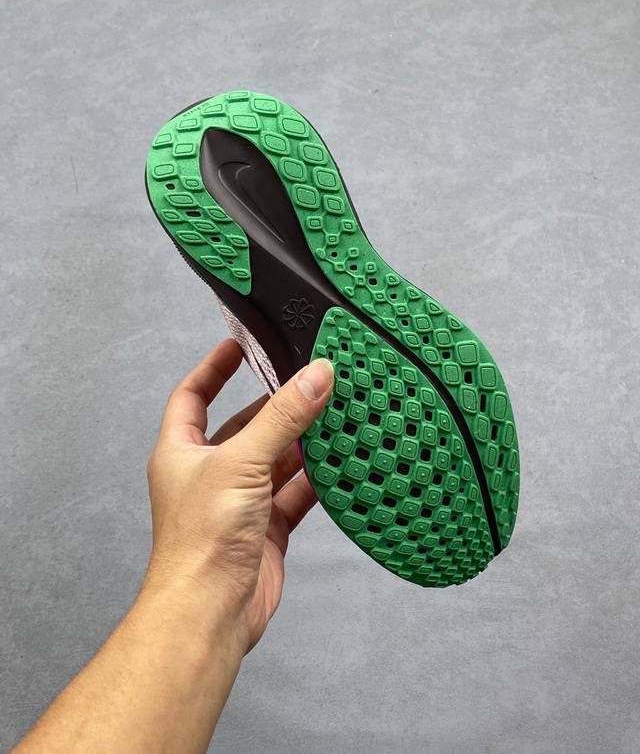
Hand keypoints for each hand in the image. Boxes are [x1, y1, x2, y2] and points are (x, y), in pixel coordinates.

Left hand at [143, 339, 333, 651]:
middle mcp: (209, 474)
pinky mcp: (266, 528)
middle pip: (244, 426)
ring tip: (333, 411)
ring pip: (275, 459)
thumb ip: (282, 417)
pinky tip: (341, 462)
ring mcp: (240, 502)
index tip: (240, 344)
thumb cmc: (202, 540)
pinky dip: (317, 478)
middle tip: (306, 377)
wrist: (210, 613)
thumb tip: (315, 375)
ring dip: (302, 441)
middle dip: (274, 405)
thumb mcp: (241, 462)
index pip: (193, 396)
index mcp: (182, 452)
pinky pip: (295, 493)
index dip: (214, 367)